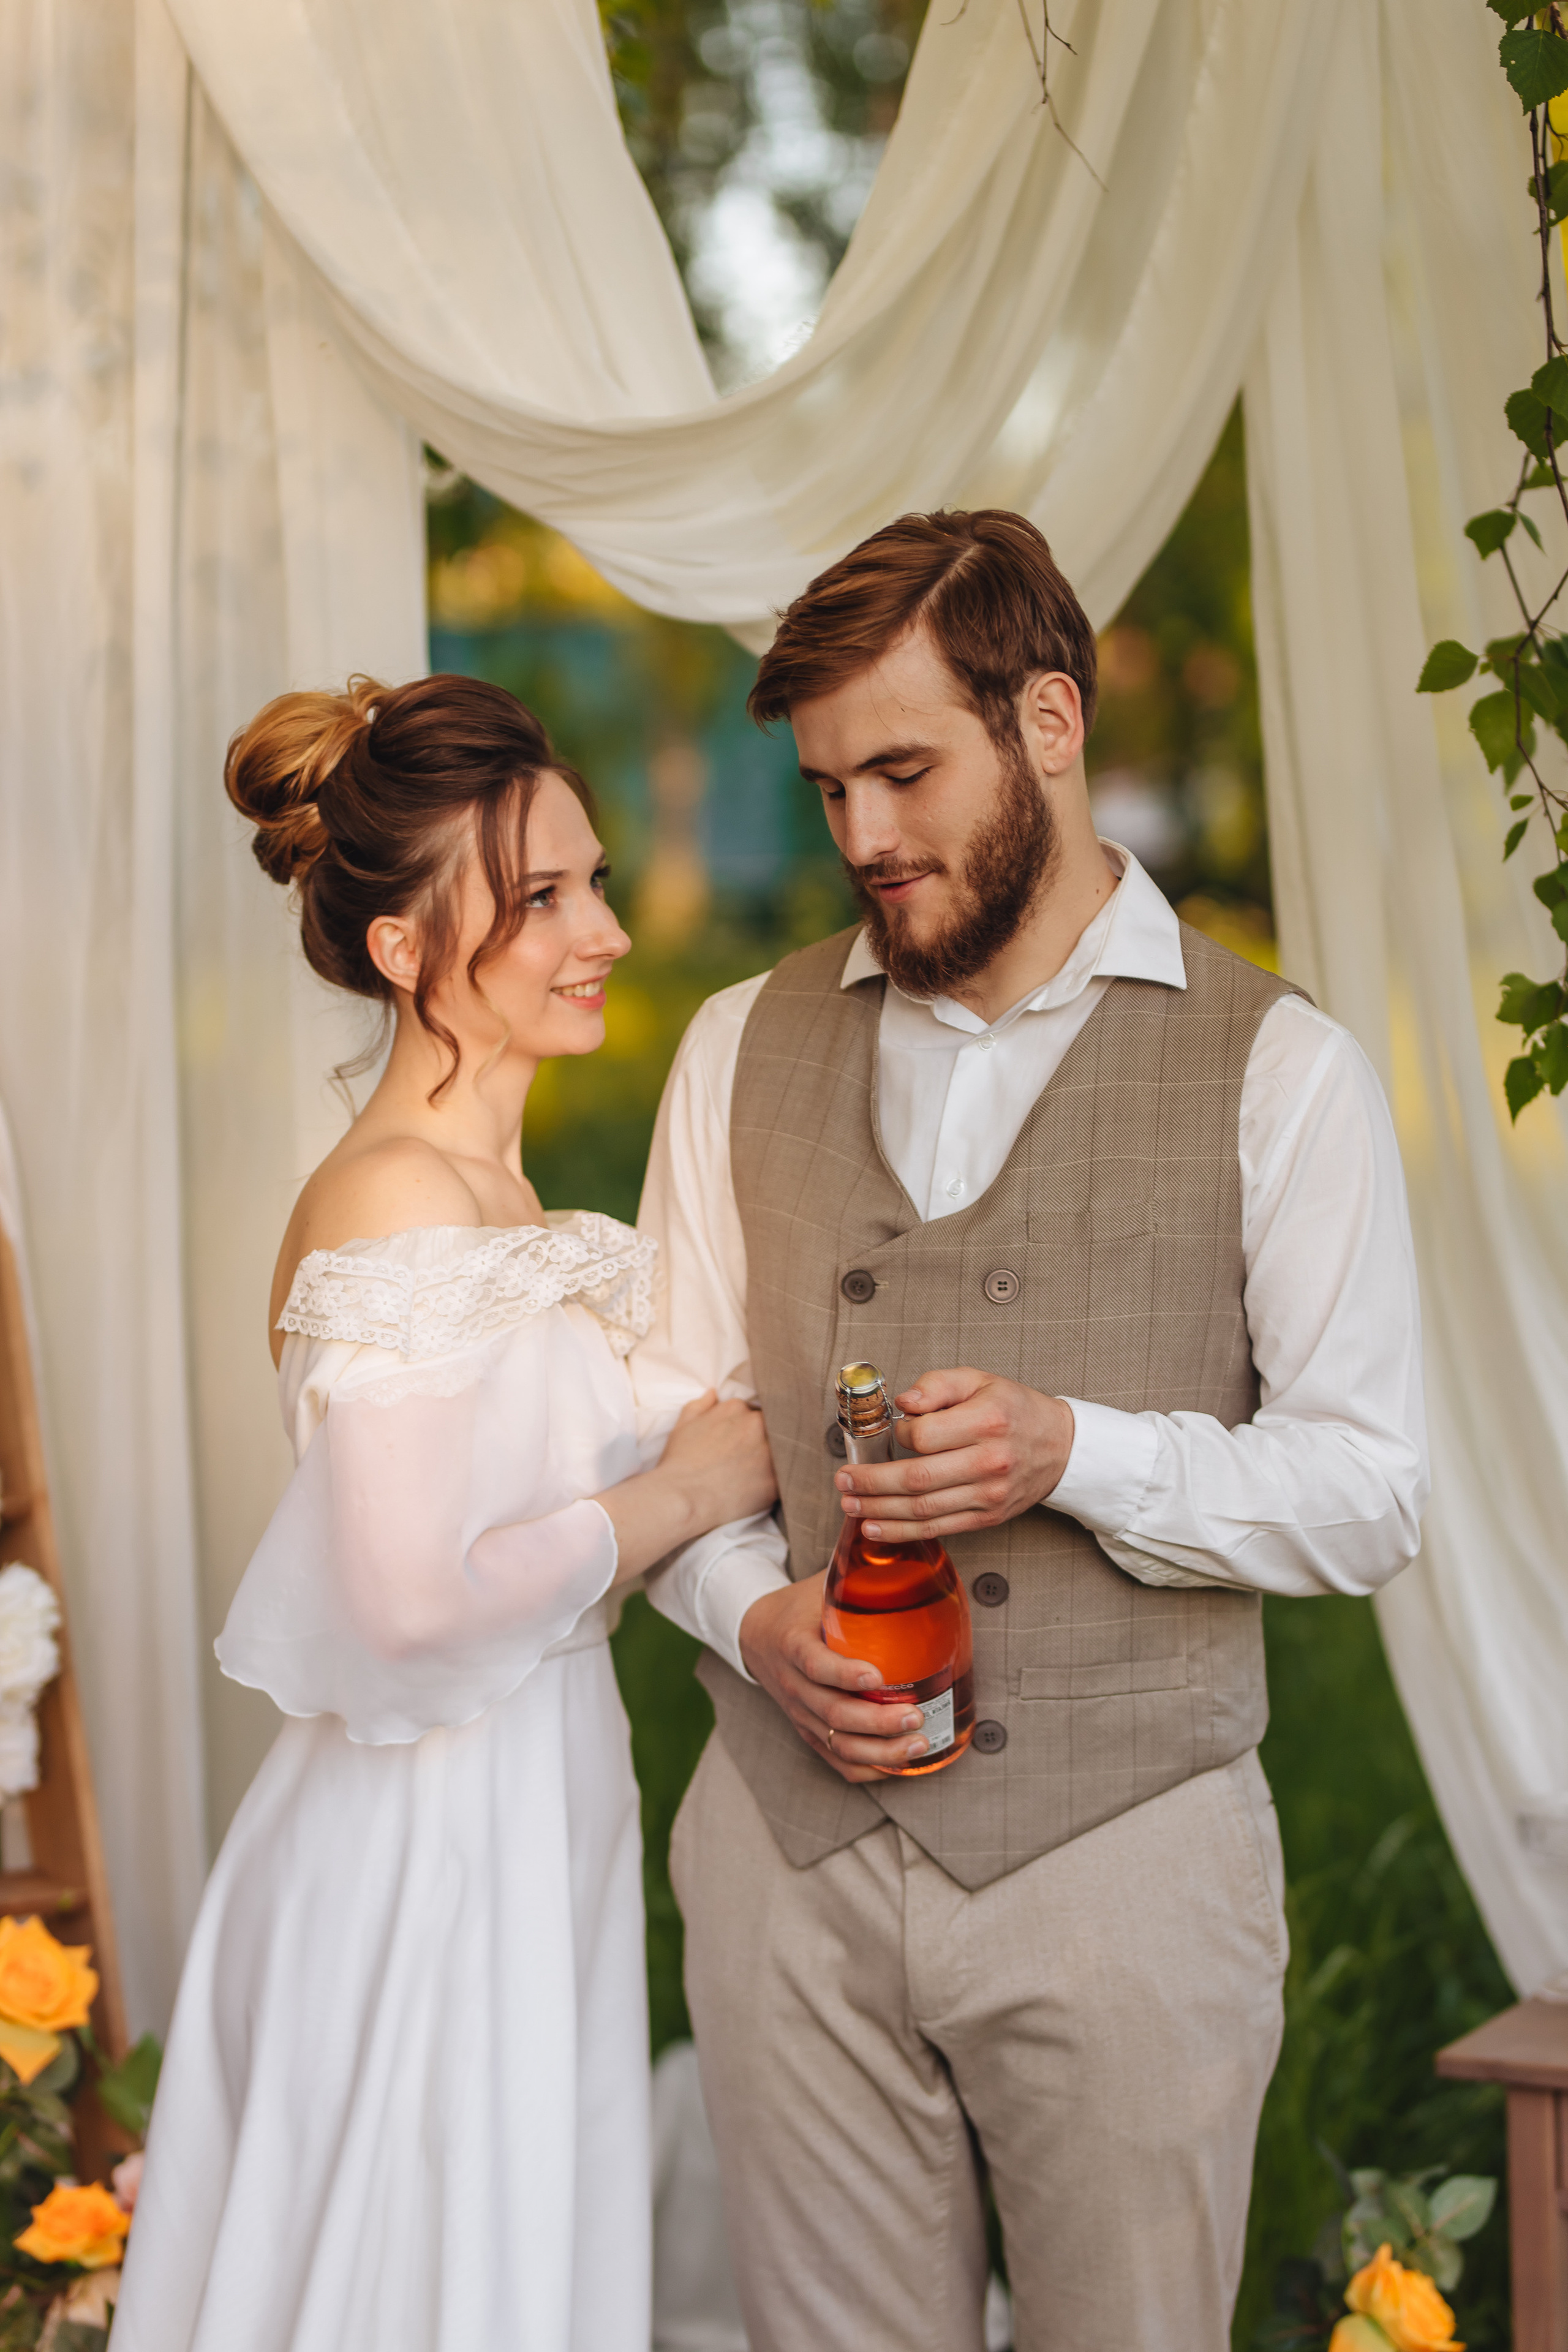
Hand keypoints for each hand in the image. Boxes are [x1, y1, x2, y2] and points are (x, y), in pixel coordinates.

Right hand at [658, 1390, 777, 1531]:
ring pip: (783, 1450)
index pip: (754, 1412)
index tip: (743, 1442)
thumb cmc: (679, 1462)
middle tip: (750, 1459)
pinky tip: (762, 1489)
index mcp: (736, 1408)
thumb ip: (700, 1405)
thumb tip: (713, 1393)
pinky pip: (784, 1478)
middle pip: (771, 1427)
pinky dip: (776, 1482)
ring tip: (757, 1473)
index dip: (749, 1429)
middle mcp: (756, 1423)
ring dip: (775, 1459)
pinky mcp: (776, 1480)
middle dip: (764, 1441)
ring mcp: (769, 1451)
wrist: (682, 1498)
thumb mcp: (683, 1425)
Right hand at [738, 1571, 929, 1780]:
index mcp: (793, 1645)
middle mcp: (794, 1686)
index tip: (877, 1676)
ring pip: (838, 1745)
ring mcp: (800, 1714)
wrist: (755, 1634)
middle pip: (832, 1714)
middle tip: (916, 1716)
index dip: (844, 1674)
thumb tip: (903, 1547)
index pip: (815, 1665)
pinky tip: (900, 1765)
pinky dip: (868, 1769)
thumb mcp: (819, 1585)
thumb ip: (855, 1573)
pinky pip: (836, 1761)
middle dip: (877, 1721)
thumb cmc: (799, 1608)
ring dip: (880, 1751)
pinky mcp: (808, 1732)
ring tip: (919, 1744)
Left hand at [834, 1367, 1073, 1543]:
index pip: (926, 1436)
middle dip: (872, 1483)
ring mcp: (988, 1495)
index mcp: (987, 1422)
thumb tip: (903, 1402)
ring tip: (850, 1505)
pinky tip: (875, 1528)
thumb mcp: (980, 1380)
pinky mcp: (987, 1517)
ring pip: (923, 1509)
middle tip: (842, 1481)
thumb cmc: (1015, 1410)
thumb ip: (937, 1385)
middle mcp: (989, 1462)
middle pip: (917, 1479)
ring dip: (879, 1511)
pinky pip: (938, 1528)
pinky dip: (902, 1532)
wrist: (1060, 1447)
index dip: (898, 1435)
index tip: (890, 1431)